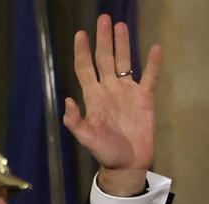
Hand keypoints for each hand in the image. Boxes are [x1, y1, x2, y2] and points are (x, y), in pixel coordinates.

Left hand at [63, 14, 162, 196]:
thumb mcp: (87, 138)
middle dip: (103, 40)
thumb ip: (76, 121)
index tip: (80, 34)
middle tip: (103, 19)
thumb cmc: (104, 152)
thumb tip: (68, 101)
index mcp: (93, 98)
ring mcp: (126, 92)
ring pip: (124, 62)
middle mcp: (108, 91)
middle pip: (104, 60)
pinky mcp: (144, 98)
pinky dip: (153, 63)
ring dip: (122, 44)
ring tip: (121, 25)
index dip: (82, 52)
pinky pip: (149, 76)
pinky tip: (154, 48)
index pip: (85, 69)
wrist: (126, 164)